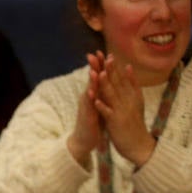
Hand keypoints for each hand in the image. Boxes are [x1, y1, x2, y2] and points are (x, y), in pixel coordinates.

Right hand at [66, 52, 105, 166]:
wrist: (84, 140)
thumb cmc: (94, 122)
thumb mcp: (100, 104)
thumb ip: (103, 93)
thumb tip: (107, 81)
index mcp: (94, 94)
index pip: (98, 76)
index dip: (100, 64)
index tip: (102, 52)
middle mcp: (88, 98)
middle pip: (92, 80)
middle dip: (94, 66)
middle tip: (95, 53)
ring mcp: (86, 106)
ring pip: (89, 90)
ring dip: (91, 81)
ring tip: (94, 70)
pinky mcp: (86, 116)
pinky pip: (88, 106)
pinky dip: (90, 98)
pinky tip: (91, 91)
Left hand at [93, 54, 154, 165]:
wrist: (138, 145)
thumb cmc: (133, 124)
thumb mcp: (134, 102)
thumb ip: (131, 86)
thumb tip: (127, 68)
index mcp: (131, 96)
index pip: (121, 78)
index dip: (114, 67)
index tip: (107, 54)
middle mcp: (128, 101)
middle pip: (117, 83)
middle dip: (109, 70)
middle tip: (103, 56)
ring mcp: (122, 111)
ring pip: (112, 95)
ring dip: (105, 84)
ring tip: (98, 73)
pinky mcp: (116, 122)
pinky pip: (107, 113)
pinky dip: (102, 106)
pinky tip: (95, 100)